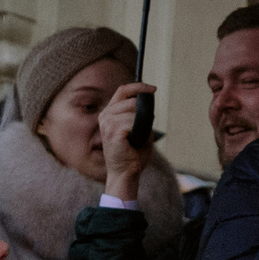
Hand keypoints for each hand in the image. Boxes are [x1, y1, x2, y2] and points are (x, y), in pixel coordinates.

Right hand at [95, 80, 155, 201]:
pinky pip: (133, 122)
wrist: (125, 173)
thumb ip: (142, 116)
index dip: (138, 86)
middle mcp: (105, 116)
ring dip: (141, 123)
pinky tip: (133, 141)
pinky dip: (139, 131)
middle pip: (130, 100)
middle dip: (143, 110)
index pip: (122, 90)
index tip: (153, 89)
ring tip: (137, 138)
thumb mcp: (139, 129)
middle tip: (145, 125)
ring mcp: (107, 123)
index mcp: (109, 113)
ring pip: (133, 111)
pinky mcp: (113, 131)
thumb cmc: (133, 154)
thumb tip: (149, 105)